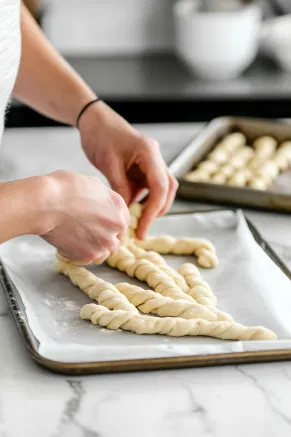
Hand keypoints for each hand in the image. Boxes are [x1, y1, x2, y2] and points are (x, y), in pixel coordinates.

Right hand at [37, 171, 129, 261]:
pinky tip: (66, 241)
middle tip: (87, 234)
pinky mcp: (88, 255)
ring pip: (103, 252)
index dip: (112, 225)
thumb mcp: (93, 184)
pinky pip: (86, 258)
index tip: (103, 227)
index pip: (124, 223)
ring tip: (76, 238)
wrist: (46, 204)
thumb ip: (105, 199)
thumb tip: (105, 206)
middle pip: (116, 239)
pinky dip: (77, 253)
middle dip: (104, 238)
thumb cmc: (65, 189)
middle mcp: (116, 228)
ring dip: (92, 247)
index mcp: (119, 208)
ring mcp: (103, 244)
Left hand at [78, 101, 177, 238]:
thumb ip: (120, 187)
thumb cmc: (100, 136)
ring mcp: (150, 163)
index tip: (142, 228)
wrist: (94, 121)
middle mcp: (155, 158)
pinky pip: (148, 188)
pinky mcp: (143, 168)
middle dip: (157, 211)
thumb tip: (127, 213)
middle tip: (141, 230)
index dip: (153, 210)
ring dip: (152, 207)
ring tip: (136, 223)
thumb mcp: (108, 163)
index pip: (160, 186)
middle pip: (167, 189)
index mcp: (149, 153)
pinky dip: (143, 201)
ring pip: (161, 190)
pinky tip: (131, 211)